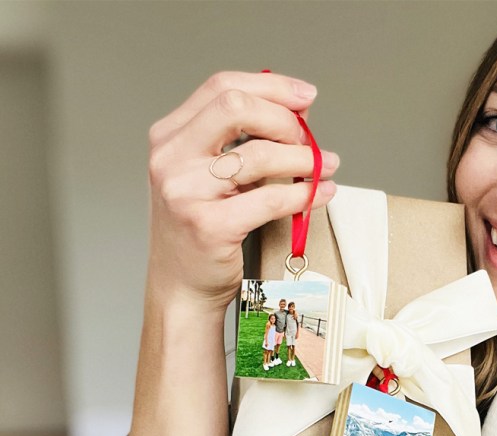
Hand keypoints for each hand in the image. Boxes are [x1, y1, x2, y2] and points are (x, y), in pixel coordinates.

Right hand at [146, 71, 339, 314]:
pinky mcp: (208, 225)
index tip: (306, 96)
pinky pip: (270, 198)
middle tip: (310, 140)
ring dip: (305, 160)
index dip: (271, 86)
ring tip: (326, 168)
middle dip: (284, 120)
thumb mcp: (212, 175)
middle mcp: (170, 158)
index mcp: (169, 137)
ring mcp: (184, 192)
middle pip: (235, 107)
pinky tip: (321, 193)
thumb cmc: (201, 230)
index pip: (222, 87)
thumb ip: (244, 140)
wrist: (181, 288)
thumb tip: (299, 110)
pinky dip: (304, 194)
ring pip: (259, 154)